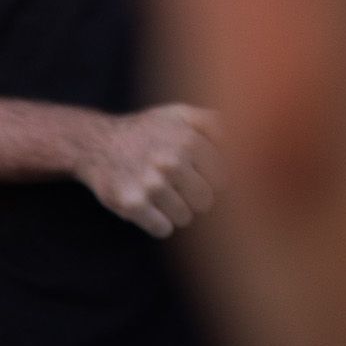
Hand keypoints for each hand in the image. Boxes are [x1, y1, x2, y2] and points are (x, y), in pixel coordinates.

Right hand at [78, 103, 220, 236]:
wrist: (95, 144)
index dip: (208, 180)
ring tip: (158, 193)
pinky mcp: (132, 204)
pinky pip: (163, 230)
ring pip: (185, 219)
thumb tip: (251, 139)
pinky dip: (157, 223)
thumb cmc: (147, 132)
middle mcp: (170, 161)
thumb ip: (217, 123)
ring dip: (174, 211)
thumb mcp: (180, 115)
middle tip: (174, 185)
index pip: (222, 181)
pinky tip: (146, 205)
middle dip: (193, 198)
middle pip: (205, 203)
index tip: (193, 172)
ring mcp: (150, 184)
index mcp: (188, 140)